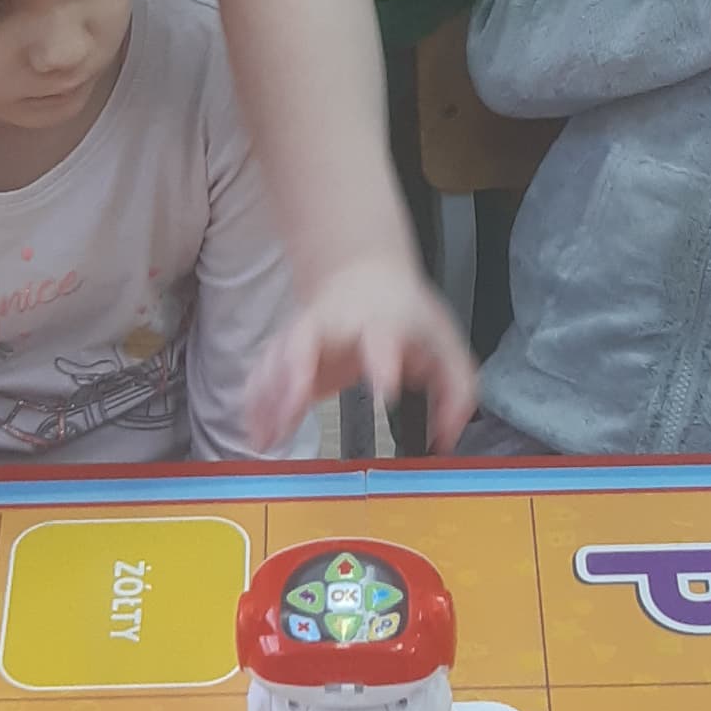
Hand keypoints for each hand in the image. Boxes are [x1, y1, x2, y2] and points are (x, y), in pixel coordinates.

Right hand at [250, 255, 478, 451]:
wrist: (363, 273)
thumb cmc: (405, 317)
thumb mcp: (446, 346)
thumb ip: (456, 392)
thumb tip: (446, 438)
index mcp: (381, 322)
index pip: (381, 339)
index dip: (382, 362)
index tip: (386, 390)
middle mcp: (335, 325)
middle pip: (306, 340)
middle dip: (295, 373)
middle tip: (292, 409)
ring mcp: (306, 334)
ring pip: (276, 358)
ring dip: (267, 397)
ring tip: (263, 437)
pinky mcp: (288, 350)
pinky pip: (263, 372)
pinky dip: (255, 402)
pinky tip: (254, 431)